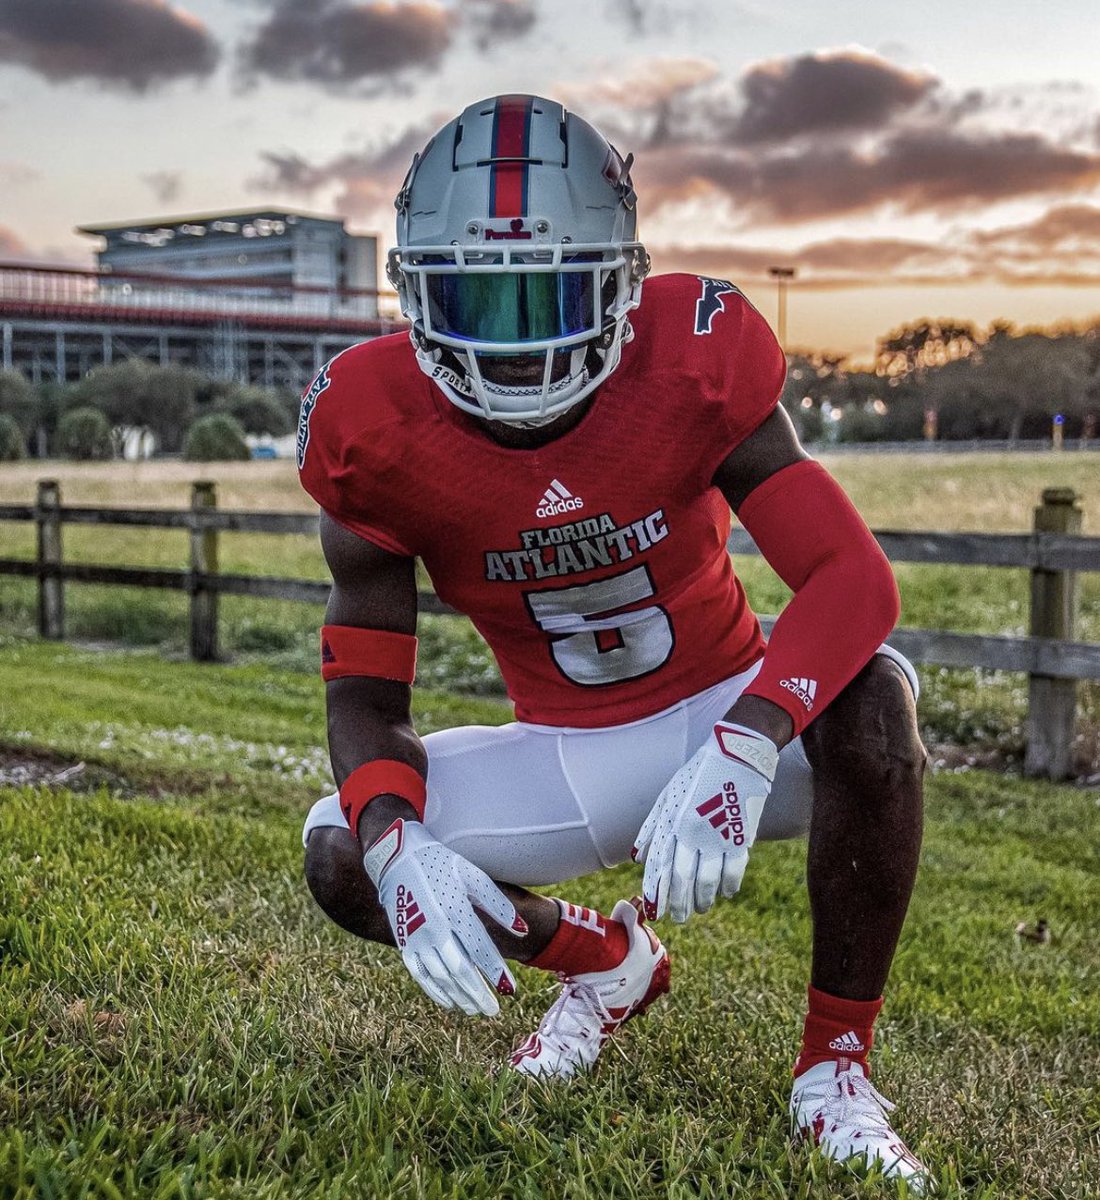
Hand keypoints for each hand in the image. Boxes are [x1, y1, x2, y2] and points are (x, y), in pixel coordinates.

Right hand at [363, 818, 526, 1015]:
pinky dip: (435, 991)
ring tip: (475, 1009)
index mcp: (455, 909)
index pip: (480, 949)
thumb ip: (499, 904)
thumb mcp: (473, 875)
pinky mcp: (404, 941)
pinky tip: (449, 1002)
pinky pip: (420, 974)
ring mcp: (416, 936)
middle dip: (478, 993)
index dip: (495, 971)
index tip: (510, 990)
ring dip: (459, 995)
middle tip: (493, 1011)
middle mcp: (435, 927)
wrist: (397, 856)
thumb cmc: (442, 863)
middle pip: (460, 970)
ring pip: (440, 976)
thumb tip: (523, 931)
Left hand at [632, 723, 777, 922]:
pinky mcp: (741, 836)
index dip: (655, 892)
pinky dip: (728, 886)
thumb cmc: (698, 776)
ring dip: (703, 900)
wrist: (736, 757)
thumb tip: (636, 857)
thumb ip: (651, 828)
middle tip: (677, 919)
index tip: (653, 912)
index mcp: (672, 823)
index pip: (660, 866)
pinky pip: (734, 870)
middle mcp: (692, 833)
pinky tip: (725, 894)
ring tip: (700, 909)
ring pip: (707, 880)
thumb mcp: (668, 796)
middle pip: (682, 878)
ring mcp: (717, 836)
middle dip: (677, 904)